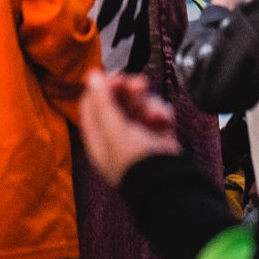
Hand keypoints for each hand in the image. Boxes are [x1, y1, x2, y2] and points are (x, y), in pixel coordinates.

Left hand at [80, 69, 180, 186]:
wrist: (167, 183)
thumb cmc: (135, 161)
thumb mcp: (114, 129)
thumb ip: (103, 101)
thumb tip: (92, 75)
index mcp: (98, 135)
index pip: (92, 103)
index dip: (102, 87)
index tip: (116, 79)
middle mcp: (115, 133)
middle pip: (117, 99)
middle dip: (130, 91)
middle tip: (141, 86)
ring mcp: (137, 132)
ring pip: (139, 103)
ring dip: (149, 104)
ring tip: (155, 115)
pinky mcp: (157, 133)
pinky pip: (157, 112)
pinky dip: (161, 113)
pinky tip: (164, 121)